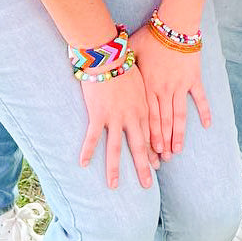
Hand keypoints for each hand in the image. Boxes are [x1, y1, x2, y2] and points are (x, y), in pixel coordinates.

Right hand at [78, 65, 157, 188]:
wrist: (110, 54)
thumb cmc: (125, 62)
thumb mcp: (141, 79)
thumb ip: (144, 92)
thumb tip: (147, 96)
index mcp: (143, 108)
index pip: (151, 135)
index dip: (154, 151)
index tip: (158, 165)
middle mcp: (131, 116)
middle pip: (139, 146)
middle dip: (143, 166)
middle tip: (148, 184)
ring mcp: (115, 117)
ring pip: (116, 148)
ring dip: (115, 168)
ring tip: (113, 185)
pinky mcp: (98, 114)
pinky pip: (92, 137)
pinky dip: (88, 151)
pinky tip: (83, 164)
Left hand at [130, 24, 210, 157]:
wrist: (173, 24)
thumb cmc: (151, 36)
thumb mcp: (131, 51)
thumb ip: (124, 66)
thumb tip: (110, 72)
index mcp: (148, 86)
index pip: (147, 117)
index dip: (148, 136)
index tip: (149, 152)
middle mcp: (164, 90)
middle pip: (162, 122)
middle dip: (161, 142)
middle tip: (162, 160)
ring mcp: (180, 86)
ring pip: (178, 116)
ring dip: (178, 134)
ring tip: (177, 150)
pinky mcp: (193, 78)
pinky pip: (199, 98)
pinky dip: (204, 111)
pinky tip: (207, 125)